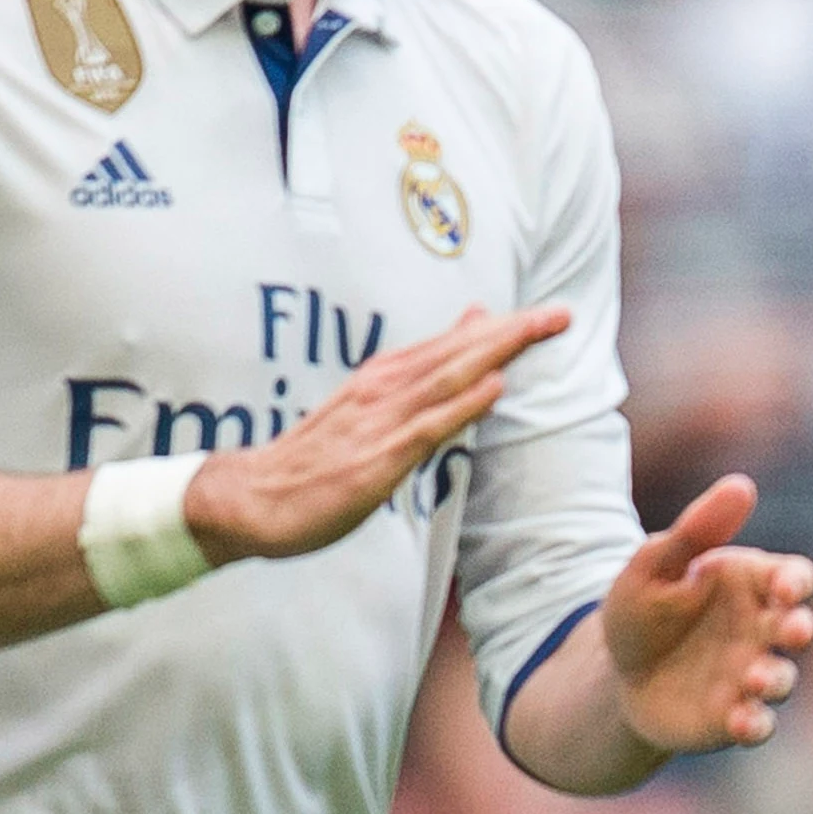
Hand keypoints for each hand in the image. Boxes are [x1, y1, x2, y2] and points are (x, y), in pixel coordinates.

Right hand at [182, 306, 570, 565]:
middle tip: (561, 315)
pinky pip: (426, 428)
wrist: (250, 498)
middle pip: (457, 353)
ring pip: (448, 378)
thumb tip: (437, 371)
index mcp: (382, 379)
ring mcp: (380, 423)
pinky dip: (462, 406)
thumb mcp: (363, 414)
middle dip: (511, 332)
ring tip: (539, 332)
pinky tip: (493, 389)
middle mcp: (383, 390)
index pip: (450, 346)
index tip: (546, 316)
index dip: (500, 329)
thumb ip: (404, 390)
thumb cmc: (310, 462)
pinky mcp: (376, 460)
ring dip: (496, 353)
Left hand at [599, 474, 812, 754]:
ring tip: (755, 678)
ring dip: (775, 679)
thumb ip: (697, 529)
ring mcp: (751, 676)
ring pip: (781, 679)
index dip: (794, 581)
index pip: (791, 577)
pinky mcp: (734, 718)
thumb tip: (742, 485)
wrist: (614, 674)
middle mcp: (761, 631)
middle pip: (797, 627)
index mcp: (750, 586)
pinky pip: (758, 725)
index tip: (784, 585)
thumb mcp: (654, 564)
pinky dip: (755, 725)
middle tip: (793, 629)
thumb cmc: (642, 610)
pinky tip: (742, 721)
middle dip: (800, 628)